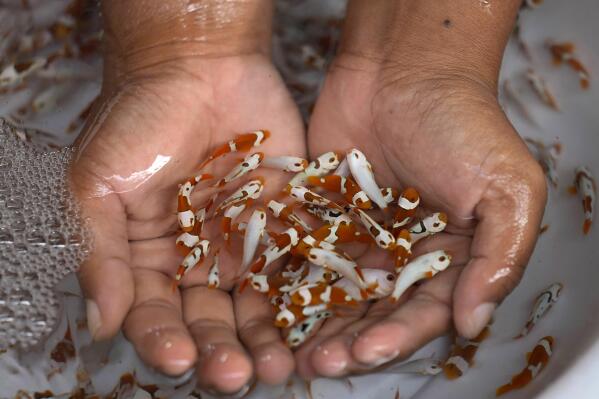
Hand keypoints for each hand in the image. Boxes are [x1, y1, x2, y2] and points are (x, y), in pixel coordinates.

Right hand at [70, 53, 304, 393]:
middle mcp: (196, 259)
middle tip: (236, 376)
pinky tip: (313, 324)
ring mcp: (243, 243)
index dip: (164, 340)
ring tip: (279, 368)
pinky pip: (295, 265)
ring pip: (255, 304)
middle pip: (208, 319)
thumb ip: (98, 253)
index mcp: (148, 257)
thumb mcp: (100, 184)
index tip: (179, 359)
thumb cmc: (140, 120)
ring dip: (265, 338)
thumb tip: (100, 322)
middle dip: (221, 351)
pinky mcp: (284, 222)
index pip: (154, 313)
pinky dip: (304, 295)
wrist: (199, 66)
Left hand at [297, 53, 546, 377]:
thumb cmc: (463, 124)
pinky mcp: (323, 213)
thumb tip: (474, 321)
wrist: (403, 69)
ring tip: (290, 350)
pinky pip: (305, 254)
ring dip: (316, 322)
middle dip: (349, 340)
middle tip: (319, 364)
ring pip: (336, 291)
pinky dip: (290, 281)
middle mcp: (404, 252)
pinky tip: (271, 306)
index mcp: (450, 255)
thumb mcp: (507, 189)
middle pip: (375, 310)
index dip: (397, 335)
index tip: (367, 352)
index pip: (424, 309)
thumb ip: (499, 257)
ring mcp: (360, 234)